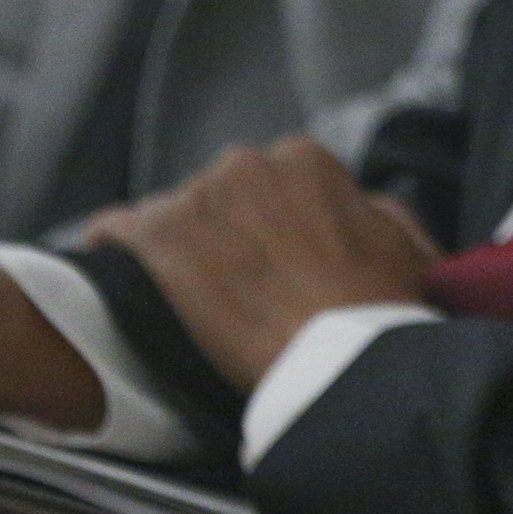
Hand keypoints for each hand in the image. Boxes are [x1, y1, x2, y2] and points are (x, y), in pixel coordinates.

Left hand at [110, 137, 436, 390]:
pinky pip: (112, 230)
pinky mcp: (159, 238)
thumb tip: (349, 206)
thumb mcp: (400, 240)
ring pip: (167, 215)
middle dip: (219, 231)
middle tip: (233, 283)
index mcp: (306, 159)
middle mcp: (248, 164)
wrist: (338, 354)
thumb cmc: (377, 305)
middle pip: (214, 194)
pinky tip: (114, 272)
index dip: (265, 222)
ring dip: (175, 249)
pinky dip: (112, 249)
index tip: (266, 256)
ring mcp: (199, 197)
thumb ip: (363, 208)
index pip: (266, 180)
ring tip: (189, 296)